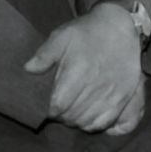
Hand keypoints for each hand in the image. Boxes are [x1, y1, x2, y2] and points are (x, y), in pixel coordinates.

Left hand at [25, 3, 143, 134]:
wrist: (119, 27)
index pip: (59, 105)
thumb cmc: (87, 32)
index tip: (48, 105)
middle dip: (61, 116)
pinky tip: (86, 116)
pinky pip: (105, 122)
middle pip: (72, 116)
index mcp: (79, 71)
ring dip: (75, 120)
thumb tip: (28, 69)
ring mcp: (112, 92)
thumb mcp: (63, 35)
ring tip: (71, 111)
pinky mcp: (122, 96)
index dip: (50, 109)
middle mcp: (96, 85)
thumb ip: (44, 54)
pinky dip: (92, 124)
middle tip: (59, 108)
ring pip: (87, 121)